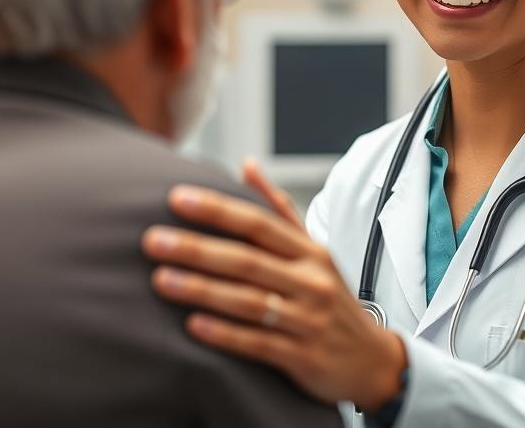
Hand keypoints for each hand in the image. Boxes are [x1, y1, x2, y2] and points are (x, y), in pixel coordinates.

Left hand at [142, 165, 406, 411]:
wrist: (371, 359)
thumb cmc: (330, 298)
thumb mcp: (313, 250)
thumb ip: (279, 209)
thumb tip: (247, 164)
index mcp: (309, 251)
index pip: (258, 223)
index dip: (217, 209)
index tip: (176, 198)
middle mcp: (311, 281)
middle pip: (248, 260)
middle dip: (197, 249)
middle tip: (152, 240)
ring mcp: (308, 320)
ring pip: (249, 301)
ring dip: (202, 290)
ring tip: (161, 280)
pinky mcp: (303, 357)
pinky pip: (259, 344)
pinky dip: (225, 334)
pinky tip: (193, 326)